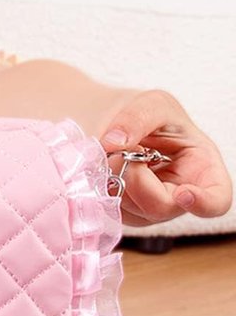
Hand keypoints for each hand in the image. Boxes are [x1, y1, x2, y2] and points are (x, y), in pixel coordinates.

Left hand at [101, 90, 232, 226]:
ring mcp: (149, 208)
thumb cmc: (147, 115)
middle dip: (135, 179)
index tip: (182, 193)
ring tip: (116, 152)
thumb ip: (137, 118)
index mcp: (202, 169)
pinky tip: (105, 166)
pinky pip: (107, 207)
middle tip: (122, 152)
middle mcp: (178, 195)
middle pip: (160, 207)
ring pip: (129, 209)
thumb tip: (115, 142)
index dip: (204, 204)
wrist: (115, 121)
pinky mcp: (123, 211)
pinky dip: (99, 184)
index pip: (216, 201)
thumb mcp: (152, 104)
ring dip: (113, 178)